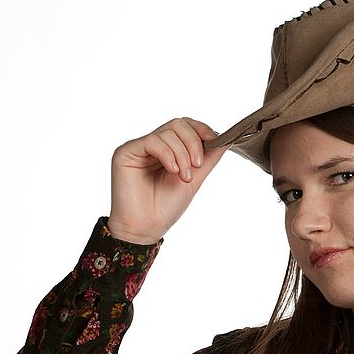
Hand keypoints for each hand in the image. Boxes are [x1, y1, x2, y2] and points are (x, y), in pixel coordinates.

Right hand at [107, 117, 231, 243]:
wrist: (146, 228)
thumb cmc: (165, 208)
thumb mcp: (195, 178)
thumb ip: (209, 158)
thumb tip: (226, 138)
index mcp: (167, 150)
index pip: (185, 126)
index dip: (201, 129)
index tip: (214, 140)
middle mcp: (152, 146)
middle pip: (178, 124)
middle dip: (193, 142)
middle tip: (197, 165)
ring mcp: (138, 148)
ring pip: (167, 132)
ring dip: (182, 154)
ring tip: (184, 176)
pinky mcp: (126, 152)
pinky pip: (152, 141)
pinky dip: (167, 154)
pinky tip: (172, 170)